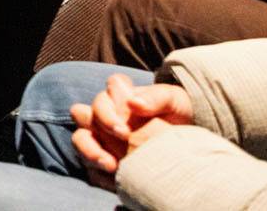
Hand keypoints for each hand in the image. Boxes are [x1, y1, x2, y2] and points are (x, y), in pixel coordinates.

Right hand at [71, 75, 192, 184]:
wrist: (186, 146)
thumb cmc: (179, 115)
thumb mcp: (175, 101)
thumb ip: (156, 97)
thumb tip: (133, 103)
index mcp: (121, 95)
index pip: (108, 89)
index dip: (112, 104)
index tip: (125, 128)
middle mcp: (105, 113)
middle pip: (83, 112)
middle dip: (100, 125)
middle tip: (123, 139)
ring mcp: (101, 135)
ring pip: (80, 138)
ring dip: (89, 150)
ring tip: (110, 165)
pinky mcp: (102, 156)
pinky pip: (88, 163)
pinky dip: (97, 171)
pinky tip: (113, 177)